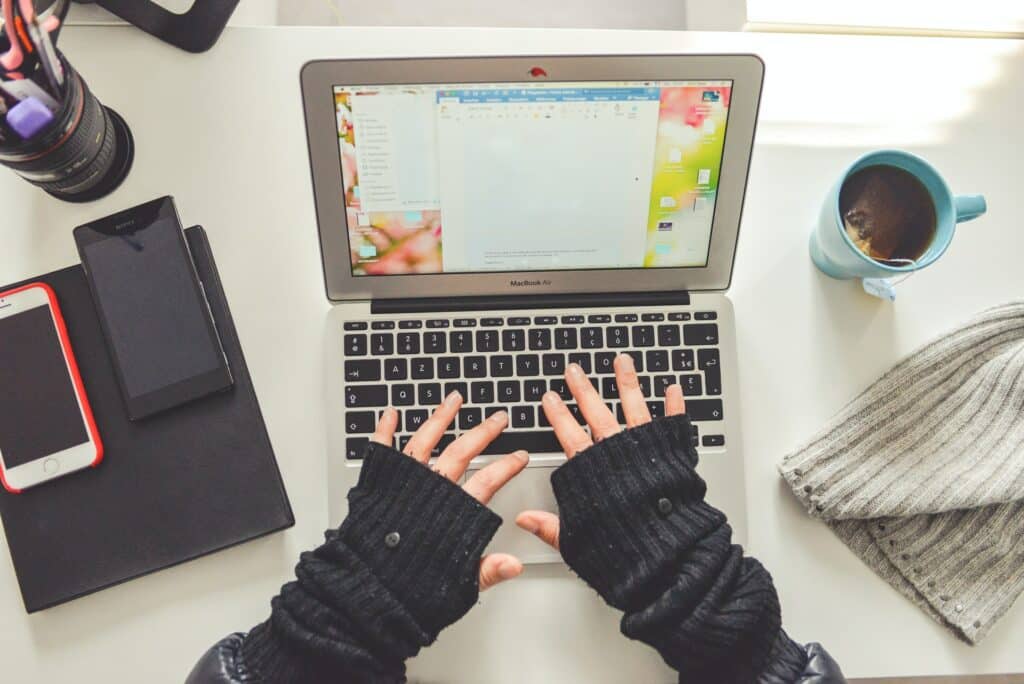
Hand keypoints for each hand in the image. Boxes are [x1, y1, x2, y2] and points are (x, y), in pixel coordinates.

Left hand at [369, 391, 528, 589]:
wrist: (366, 593)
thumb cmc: (407, 591)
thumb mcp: (458, 586)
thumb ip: (488, 570)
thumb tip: (514, 564)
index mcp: (452, 514)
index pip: (488, 481)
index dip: (507, 466)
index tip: (519, 455)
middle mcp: (430, 492)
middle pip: (462, 451)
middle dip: (483, 432)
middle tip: (497, 418)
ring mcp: (404, 484)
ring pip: (426, 440)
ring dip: (441, 418)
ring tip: (453, 399)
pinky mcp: (378, 484)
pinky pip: (382, 449)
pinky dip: (385, 430)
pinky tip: (391, 413)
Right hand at [515, 353, 685, 549]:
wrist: (669, 556)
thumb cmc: (625, 552)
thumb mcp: (577, 541)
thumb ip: (550, 526)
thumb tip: (525, 520)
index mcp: (592, 472)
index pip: (568, 434)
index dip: (557, 415)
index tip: (550, 397)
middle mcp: (618, 454)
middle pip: (597, 412)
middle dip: (584, 389)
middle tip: (575, 370)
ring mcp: (646, 450)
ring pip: (634, 407)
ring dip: (627, 382)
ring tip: (622, 361)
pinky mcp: (673, 455)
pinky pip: (674, 424)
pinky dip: (674, 405)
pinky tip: (672, 388)